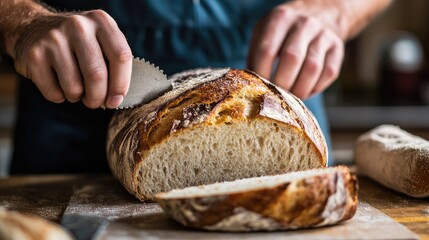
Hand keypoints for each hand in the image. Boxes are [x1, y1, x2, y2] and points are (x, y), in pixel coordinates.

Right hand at [13, 10, 131, 108]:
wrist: (34, 28)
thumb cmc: (80, 44)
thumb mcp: (102, 42)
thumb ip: (115, 65)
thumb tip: (116, 99)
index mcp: (101, 21)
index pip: (121, 57)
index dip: (121, 85)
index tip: (116, 100)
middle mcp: (78, 25)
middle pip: (97, 75)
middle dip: (98, 98)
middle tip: (96, 102)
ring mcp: (54, 38)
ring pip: (74, 88)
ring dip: (77, 97)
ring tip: (75, 87)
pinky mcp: (34, 54)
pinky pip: (54, 93)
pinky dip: (59, 97)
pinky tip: (58, 83)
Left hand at [247, 3, 344, 99]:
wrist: (317, 15)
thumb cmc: (282, 33)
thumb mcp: (263, 34)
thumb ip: (255, 57)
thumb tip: (251, 86)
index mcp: (280, 18)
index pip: (267, 50)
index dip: (262, 74)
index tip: (259, 88)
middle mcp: (304, 23)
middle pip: (291, 59)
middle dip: (281, 84)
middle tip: (275, 97)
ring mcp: (323, 34)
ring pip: (312, 68)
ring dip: (299, 90)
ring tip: (290, 100)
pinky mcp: (337, 47)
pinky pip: (328, 73)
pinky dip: (315, 88)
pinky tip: (305, 91)